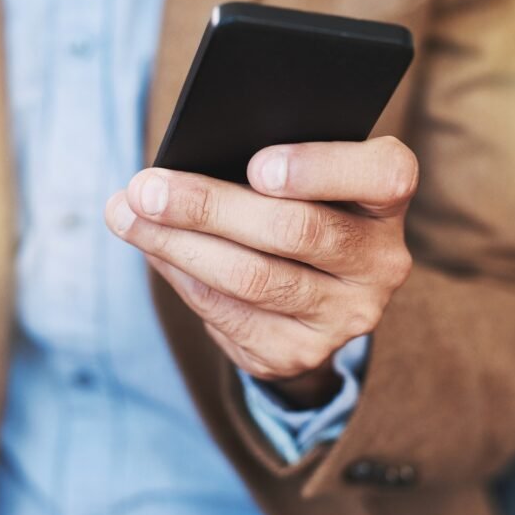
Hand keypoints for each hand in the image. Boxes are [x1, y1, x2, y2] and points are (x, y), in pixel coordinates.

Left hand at [105, 137, 417, 407]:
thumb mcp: (297, 174)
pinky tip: (154, 252)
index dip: (321, 169)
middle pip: (295, 231)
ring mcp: (347, 315)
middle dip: (209, 208)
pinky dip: (184, 279)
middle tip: (146, 189)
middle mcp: (381, 261)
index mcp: (386, 197)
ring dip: (179, 246)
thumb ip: (259, 162)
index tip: (257, 165)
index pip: (383, 175)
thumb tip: (166, 176)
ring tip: (128, 216)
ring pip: (254, 279)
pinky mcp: (303, 352)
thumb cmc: (294, 202)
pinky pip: (231, 316)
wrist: (311, 289)